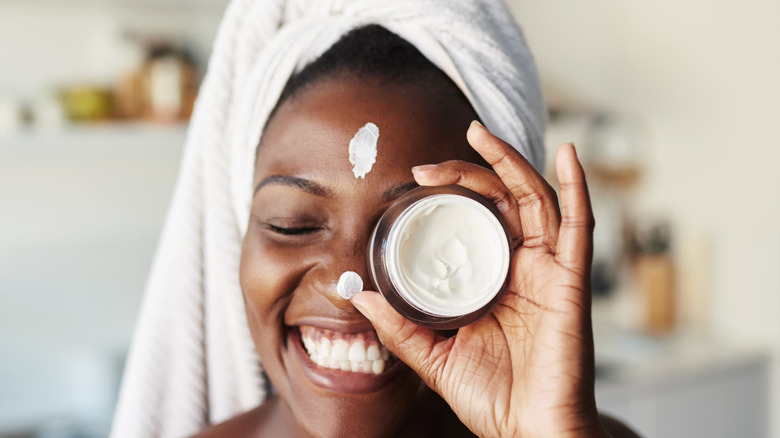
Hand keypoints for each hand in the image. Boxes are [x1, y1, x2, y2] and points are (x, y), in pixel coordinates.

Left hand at [351, 121, 607, 437]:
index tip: (413, 183)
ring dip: (509, 162)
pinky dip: (578, 185)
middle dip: (467, 173)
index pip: (475, 221)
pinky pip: (580, 225)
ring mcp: (550, 271)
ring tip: (479, 132)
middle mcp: (524, 268)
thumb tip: (361, 297)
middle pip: (501, 201)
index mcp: (494, 280)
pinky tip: (568, 152)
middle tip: (426, 166)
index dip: (450, 196)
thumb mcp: (434, 356)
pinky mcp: (572, 282)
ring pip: (535, 199)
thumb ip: (401, 326)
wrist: (529, 432)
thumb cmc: (493, 398)